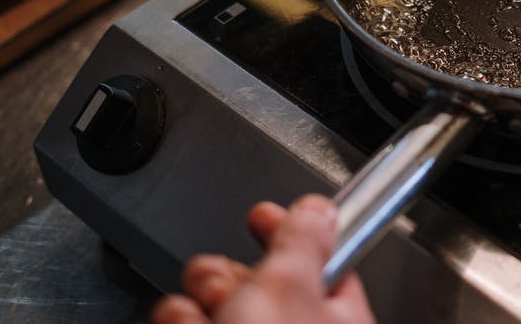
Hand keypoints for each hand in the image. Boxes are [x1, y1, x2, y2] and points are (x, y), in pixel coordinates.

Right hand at [151, 195, 375, 323]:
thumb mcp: (289, 286)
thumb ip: (302, 241)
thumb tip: (320, 208)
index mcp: (339, 318)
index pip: (323, 261)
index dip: (289, 231)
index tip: (262, 214)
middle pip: (258, 282)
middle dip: (226, 274)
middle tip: (216, 282)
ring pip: (216, 305)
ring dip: (197, 300)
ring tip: (197, 312)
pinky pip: (189, 323)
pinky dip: (181, 321)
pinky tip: (182, 323)